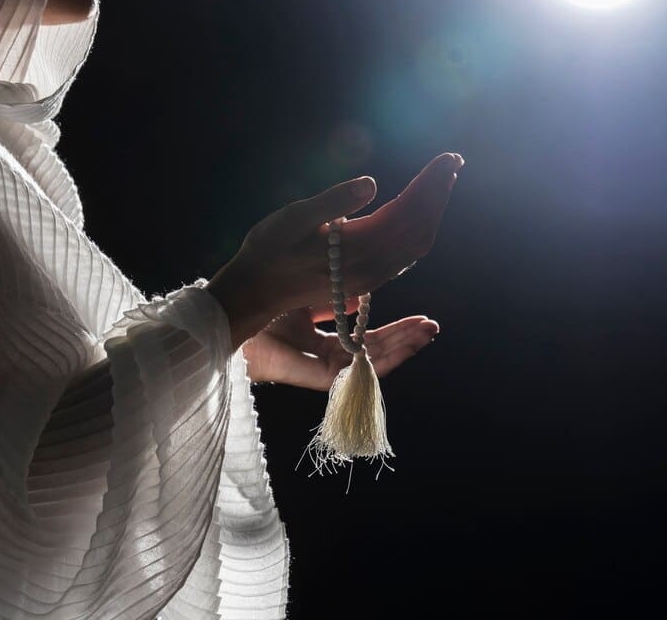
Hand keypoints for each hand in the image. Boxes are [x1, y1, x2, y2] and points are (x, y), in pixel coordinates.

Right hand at [208, 152, 462, 351]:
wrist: (254, 292)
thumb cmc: (267, 250)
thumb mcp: (292, 219)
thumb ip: (333, 202)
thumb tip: (371, 183)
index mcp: (355, 249)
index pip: (407, 213)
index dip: (430, 186)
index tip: (448, 159)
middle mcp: (369, 268)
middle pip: (419, 231)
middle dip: (438, 195)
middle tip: (452, 162)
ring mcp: (369, 278)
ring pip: (416, 246)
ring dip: (433, 211)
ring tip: (443, 181)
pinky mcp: (363, 282)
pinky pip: (404, 257)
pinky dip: (419, 230)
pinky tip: (419, 212)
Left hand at [242, 305, 439, 389]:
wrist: (234, 312)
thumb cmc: (262, 300)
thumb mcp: (307, 292)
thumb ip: (334, 294)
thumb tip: (363, 290)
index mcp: (318, 336)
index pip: (363, 336)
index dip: (392, 328)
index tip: (418, 316)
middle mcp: (322, 353)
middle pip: (373, 350)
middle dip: (405, 337)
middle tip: (433, 325)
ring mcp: (323, 367)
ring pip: (371, 362)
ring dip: (402, 347)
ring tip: (429, 332)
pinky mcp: (319, 376)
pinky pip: (358, 372)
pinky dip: (386, 359)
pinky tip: (407, 345)